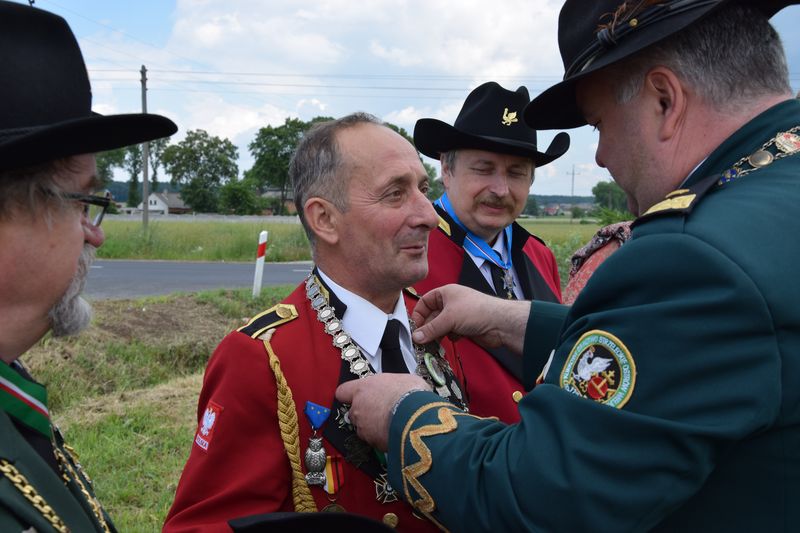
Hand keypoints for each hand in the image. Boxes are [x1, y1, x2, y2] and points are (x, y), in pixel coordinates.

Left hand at [335, 374, 430, 450]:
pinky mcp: (372, 443)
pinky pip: (374, 440)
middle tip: (381, 410)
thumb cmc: (410, 394)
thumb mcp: (402, 379)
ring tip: (391, 422)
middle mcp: (357, 408)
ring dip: (373, 426)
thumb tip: (396, 387)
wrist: (417, 417)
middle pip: (353, 412)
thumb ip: (389, 384)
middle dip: (364, 412)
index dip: (349, 394)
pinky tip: (394, 432)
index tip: (357, 395)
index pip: (342, 391)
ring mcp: (363, 427)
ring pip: (363, 428)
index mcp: (362, 389)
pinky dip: (381, 438)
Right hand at [411, 284, 529, 354]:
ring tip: (435, 342)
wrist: (499, 324)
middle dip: (428, 327)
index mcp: (446, 293)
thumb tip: (416, 337)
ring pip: (441, 326)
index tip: (415, 327)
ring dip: (437, 334)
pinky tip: (453, 338)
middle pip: (432, 315)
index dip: (419, 313)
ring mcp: (458, 315)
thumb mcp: (448, 318)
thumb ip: (430, 329)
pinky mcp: (464, 327)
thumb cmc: (476, 311)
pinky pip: (450, 333)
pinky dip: (449, 337)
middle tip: (422, 340)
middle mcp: (451, 303)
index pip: (425, 301)